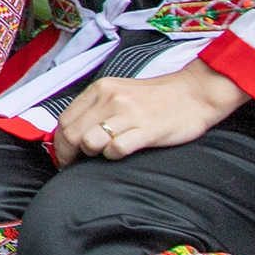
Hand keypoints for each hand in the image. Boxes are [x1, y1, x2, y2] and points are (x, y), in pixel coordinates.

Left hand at [52, 59, 248, 168]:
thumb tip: (72, 132)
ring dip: (91, 154)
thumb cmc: (156, 97)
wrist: (195, 93)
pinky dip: (113, 155)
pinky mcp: (147, 130)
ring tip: (101, 155)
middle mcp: (110, 99)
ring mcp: (128, 114)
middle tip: (75, 165)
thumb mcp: (119, 92)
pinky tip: (121, 153)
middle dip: (69, 154)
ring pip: (89, 142)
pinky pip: (116, 149)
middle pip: (72, 134)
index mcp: (100, 89)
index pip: (65, 120)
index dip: (60, 142)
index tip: (64, 155)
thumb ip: (96, 108)